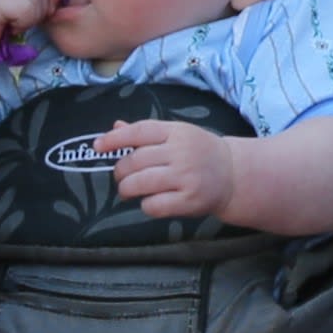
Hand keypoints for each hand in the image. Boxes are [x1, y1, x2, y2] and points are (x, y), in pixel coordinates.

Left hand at [99, 117, 241, 218]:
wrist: (234, 174)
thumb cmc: (200, 152)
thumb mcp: (177, 135)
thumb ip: (146, 133)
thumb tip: (115, 127)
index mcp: (177, 132)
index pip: (139, 131)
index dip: (115, 139)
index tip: (98, 146)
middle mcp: (181, 152)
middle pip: (135, 161)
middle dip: (120, 171)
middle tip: (121, 177)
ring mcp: (186, 177)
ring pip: (140, 183)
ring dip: (127, 189)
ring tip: (128, 191)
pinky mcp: (189, 201)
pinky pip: (153, 205)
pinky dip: (145, 205)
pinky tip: (151, 202)